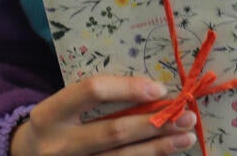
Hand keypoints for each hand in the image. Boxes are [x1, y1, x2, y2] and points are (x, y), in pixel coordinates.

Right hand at [10, 76, 197, 154]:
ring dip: (158, 147)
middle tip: (187, 116)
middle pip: (113, 131)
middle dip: (154, 123)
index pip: (92, 91)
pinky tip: (166, 153)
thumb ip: (99, 97)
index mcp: (49, 114)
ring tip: (186, 137)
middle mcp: (57, 145)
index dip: (128, 88)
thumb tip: (156, 92)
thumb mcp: (66, 105)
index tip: (161, 88)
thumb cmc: (58, 122)